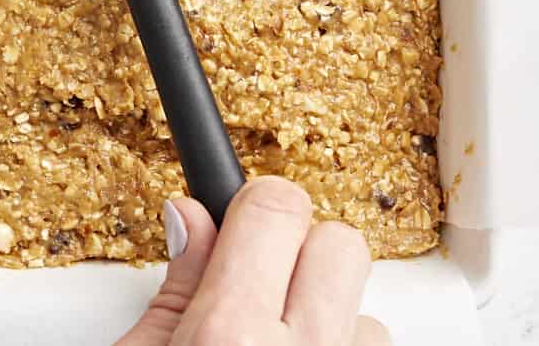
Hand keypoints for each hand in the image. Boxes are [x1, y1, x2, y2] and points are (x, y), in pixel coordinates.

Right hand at [118, 177, 389, 345]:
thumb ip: (173, 291)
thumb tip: (189, 216)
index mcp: (227, 336)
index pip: (276, 206)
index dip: (254, 204)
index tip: (238, 215)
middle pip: (339, 244)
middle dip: (299, 251)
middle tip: (256, 285)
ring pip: (365, 309)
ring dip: (324, 318)